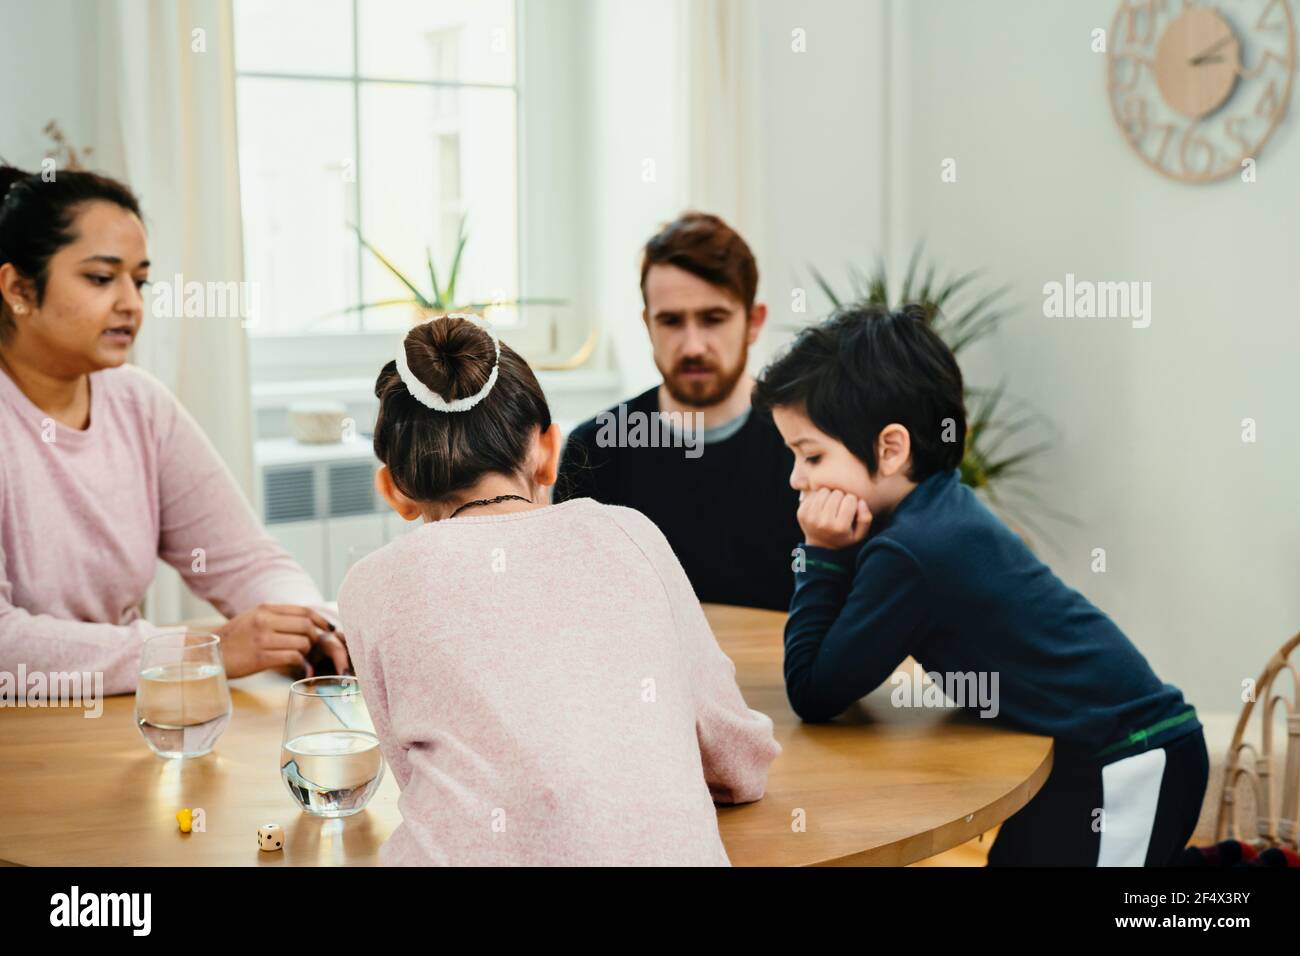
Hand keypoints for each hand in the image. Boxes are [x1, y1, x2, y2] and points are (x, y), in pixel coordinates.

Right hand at [216, 604, 350, 678]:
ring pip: (302, 643)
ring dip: (308, 653)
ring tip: (304, 659)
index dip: (321, 620)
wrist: (209, 654)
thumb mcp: (252, 618)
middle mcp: (265, 621)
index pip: (304, 611)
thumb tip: (305, 622)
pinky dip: (302, 665)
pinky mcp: (261, 657)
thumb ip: (276, 617)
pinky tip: (302, 670)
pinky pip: (292, 658)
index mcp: (265, 609)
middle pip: (306, 626)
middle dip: (316, 638)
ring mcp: (263, 638)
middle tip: (315, 648)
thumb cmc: (233, 639)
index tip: (329, 629)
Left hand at [797, 488, 871, 549]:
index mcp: (840, 527)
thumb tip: (861, 501)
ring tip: (831, 505)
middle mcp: (824, 522)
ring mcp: (811, 517)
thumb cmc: (843, 537)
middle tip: (839, 507)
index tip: (850, 509)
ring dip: (829, 495)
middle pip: (837, 493)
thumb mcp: (859, 534)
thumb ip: (866, 519)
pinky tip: (821, 506)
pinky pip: (813, 494)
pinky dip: (818, 497)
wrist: (820, 546)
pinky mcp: (801, 512)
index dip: (852, 501)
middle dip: (841, 497)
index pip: (850, 499)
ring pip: (824, 491)